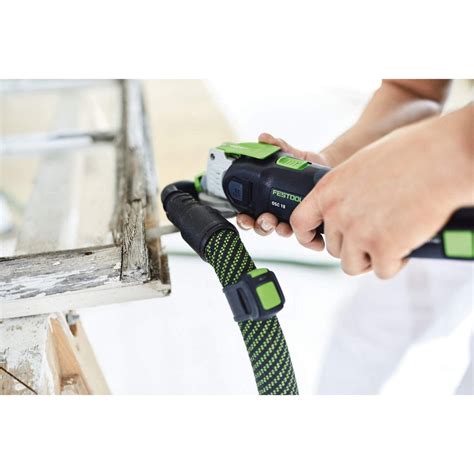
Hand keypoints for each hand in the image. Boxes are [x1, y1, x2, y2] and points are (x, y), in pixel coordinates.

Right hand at [236, 132, 329, 236]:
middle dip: (260, 226)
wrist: (327, 167)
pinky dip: (302, 234)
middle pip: (261, 226)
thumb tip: (264, 137)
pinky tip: (304, 229)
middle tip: (266, 219)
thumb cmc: (303, 163)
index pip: (248, 212)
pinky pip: (302, 232)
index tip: (244, 216)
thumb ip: (277, 146)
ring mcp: (290, 217)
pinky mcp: (307, 221)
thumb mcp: (290, 154)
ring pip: (279, 231)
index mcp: (264, 197)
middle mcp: (275, 210)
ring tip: (282, 225)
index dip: (243, 218)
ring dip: (278, 230)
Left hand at [290, 107, 472, 278]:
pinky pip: (382, 270)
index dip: (308, 237)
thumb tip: (350, 208)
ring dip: (370, 259)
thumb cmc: (410, 154)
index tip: (318, 242)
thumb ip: (348, 191)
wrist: (442, 158)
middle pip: (333, 248)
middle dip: (353, 246)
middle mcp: (337, 213)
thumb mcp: (363, 166)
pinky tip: (406, 247)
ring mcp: (358, 232)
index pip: (300, 222)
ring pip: (352, 265)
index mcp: (328, 190)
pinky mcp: (382, 248)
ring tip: (390, 244)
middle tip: (376, 235)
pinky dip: (395, 263)